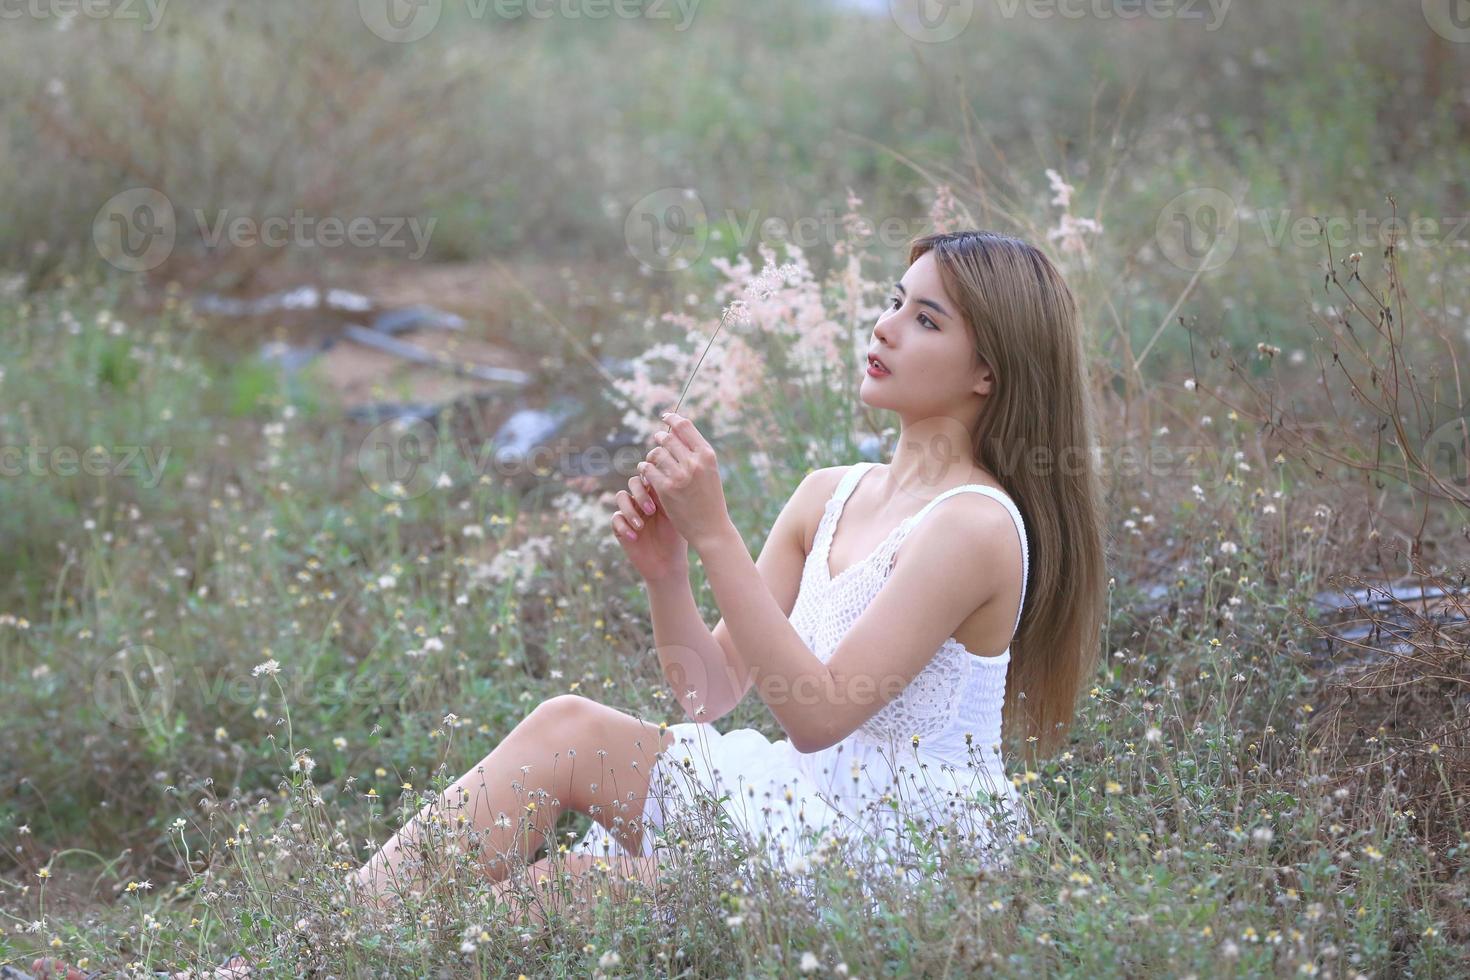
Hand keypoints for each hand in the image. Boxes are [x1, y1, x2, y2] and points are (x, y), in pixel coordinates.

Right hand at [612, 468, 687, 582]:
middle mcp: (642, 500)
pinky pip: (615, 518)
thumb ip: (669, 498)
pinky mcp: (621, 528)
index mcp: (657, 494)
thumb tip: (665, 479)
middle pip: (633, 482)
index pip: (649, 476)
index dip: (649, 477)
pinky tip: (634, 537)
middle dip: (641, 494)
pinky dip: (623, 526)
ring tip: (641, 526)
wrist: (668, 565)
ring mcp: (631, 513)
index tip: (654, 487)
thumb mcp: (675, 517)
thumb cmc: (677, 541)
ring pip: (621, 496)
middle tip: (652, 511)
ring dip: (630, 509)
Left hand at [637, 412, 731, 551]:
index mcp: (707, 455)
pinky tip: (646, 474)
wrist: (712, 529)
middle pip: (667, 438)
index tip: (665, 416)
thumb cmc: (710, 500)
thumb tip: (676, 432)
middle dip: (660, 438)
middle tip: (658, 441)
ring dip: (651, 456)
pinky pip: (648, 470)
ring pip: (655, 453)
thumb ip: (695, 454)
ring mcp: (679, 476)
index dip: (672, 418)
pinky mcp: (666, 489)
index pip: (685, 426)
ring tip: (653, 461)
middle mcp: (693, 462)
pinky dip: (645, 470)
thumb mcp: (710, 472)